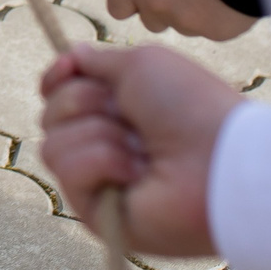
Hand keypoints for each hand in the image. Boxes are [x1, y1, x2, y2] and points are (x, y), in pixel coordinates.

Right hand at [38, 43, 241, 255]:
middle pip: (49, 114)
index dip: (57, 78)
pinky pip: (68, 173)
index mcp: (118, 109)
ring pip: (52, 144)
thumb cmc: (191, 108)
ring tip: (140, 150)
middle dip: (83, 102)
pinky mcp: (97, 213)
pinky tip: (135, 173)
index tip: (69, 68)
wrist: (221, 162)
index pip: (59, 93)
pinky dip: (101, 163)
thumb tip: (71, 57)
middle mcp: (105, 143)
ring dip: (98, 134)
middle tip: (127, 114)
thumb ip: (97, 61)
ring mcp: (99, 180)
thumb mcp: (142, 65)